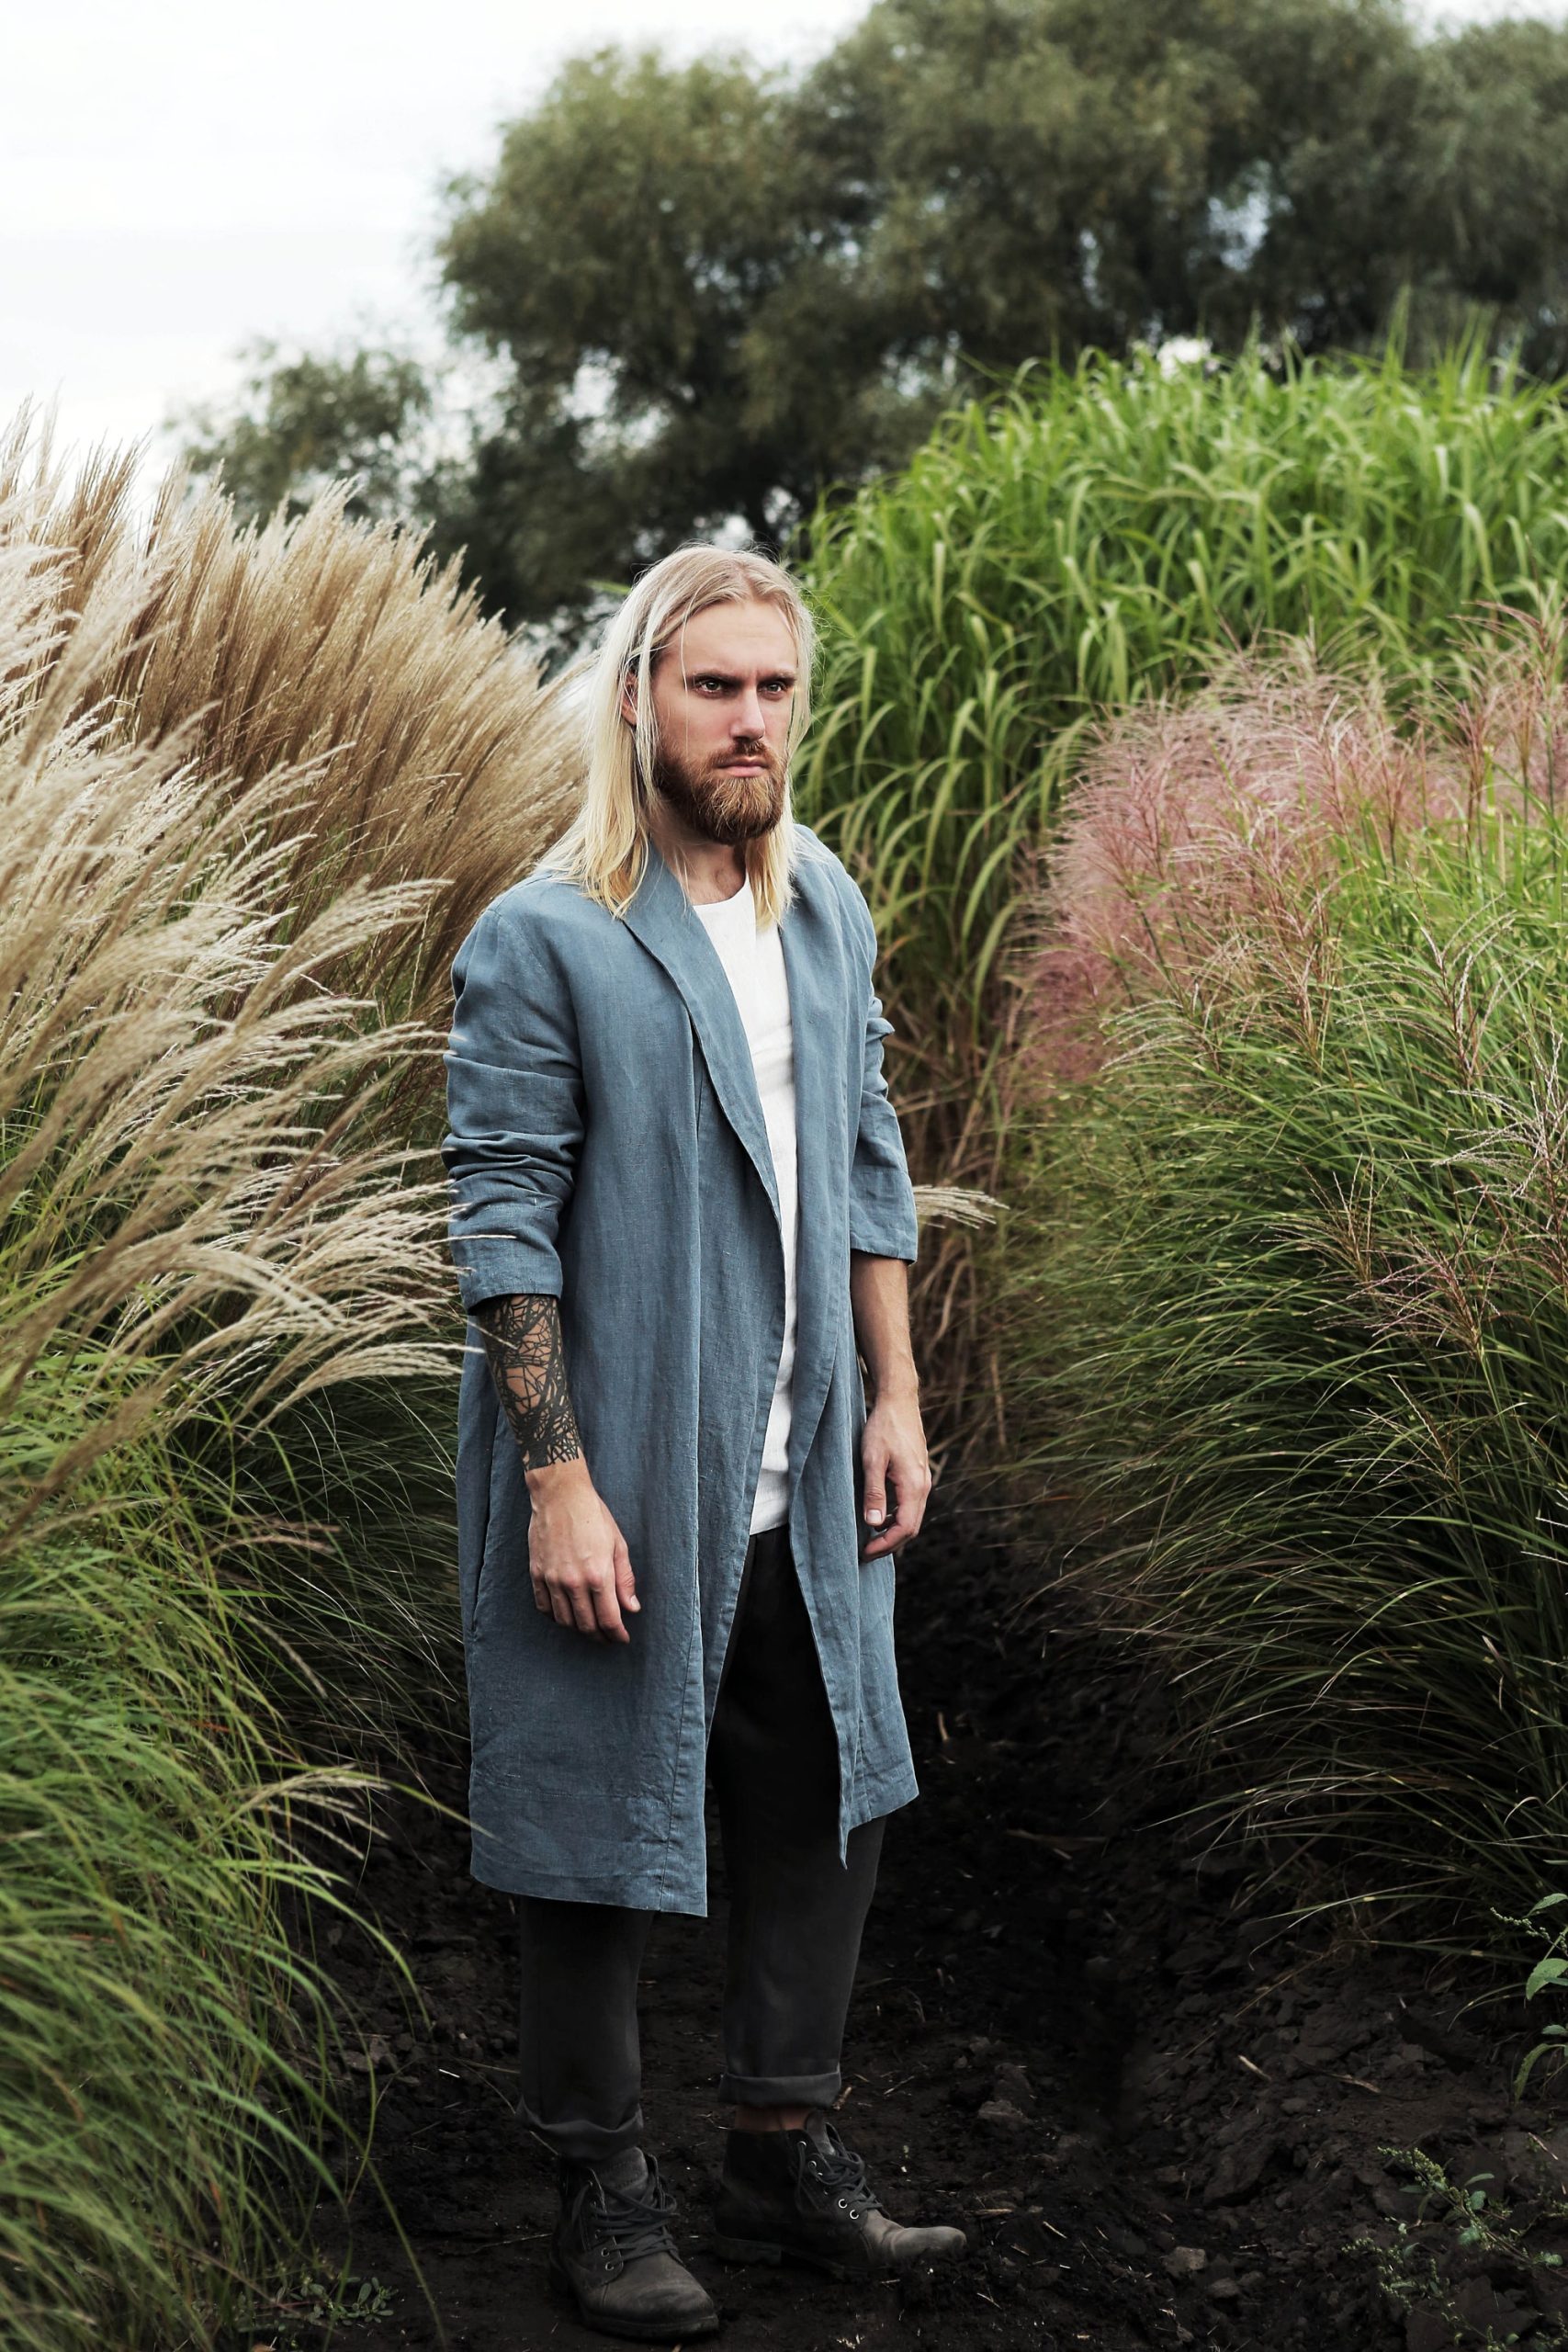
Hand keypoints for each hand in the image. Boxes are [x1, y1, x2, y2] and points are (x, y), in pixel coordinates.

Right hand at [525, 1460, 639, 1640]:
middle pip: (586, 1625)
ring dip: (578, 1629)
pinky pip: (544, 1607)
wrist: (560, 1495)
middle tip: (608, 1637)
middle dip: (600, 1636)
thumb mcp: (618, 1545)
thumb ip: (625, 1579)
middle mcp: (573, 1582)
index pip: (609, 1619)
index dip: (617, 1634)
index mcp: (598, 1575)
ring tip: (589, 1627)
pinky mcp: (536, 1574)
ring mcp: (552, 1579)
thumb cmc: (593, 1516)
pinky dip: (556, 1617)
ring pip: (565, 1621)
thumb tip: (631, 1608)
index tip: (622, 1639)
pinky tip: (566, 1614)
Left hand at [860, 1387, 931, 1558]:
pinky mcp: (918, 1474)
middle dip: (890, 1544)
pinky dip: (898, 1517)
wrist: (899, 1402)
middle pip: (911, 1527)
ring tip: (872, 1539)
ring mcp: (923, 1480)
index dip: (885, 1545)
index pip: (904, 1528)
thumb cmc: (883, 1428)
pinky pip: (911, 1505)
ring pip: (912, 1517)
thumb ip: (874, 1492)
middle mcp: (923, 1486)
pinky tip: (881, 1516)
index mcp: (914, 1486)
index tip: (866, 1552)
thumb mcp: (872, 1459)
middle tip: (866, 1552)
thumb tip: (873, 1524)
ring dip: (894, 1532)